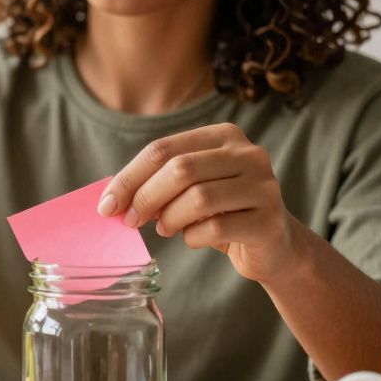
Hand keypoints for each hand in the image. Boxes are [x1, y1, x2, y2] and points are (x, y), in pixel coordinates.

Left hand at [97, 123, 302, 283]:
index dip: (129, 177)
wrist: (273, 245)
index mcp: (224, 136)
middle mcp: (248, 154)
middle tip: (130, 220)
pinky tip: (192, 238)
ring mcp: (264, 186)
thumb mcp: (189, 190)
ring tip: (165, 229)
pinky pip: (215, 228)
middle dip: (145, 197)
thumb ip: (156, 185)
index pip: (163, 149)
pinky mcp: (269, 221)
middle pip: (180, 169)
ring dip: (169, 218)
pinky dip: (192, 237)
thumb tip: (111, 201)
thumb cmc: (221, 213)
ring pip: (198, 198)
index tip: (107, 205)